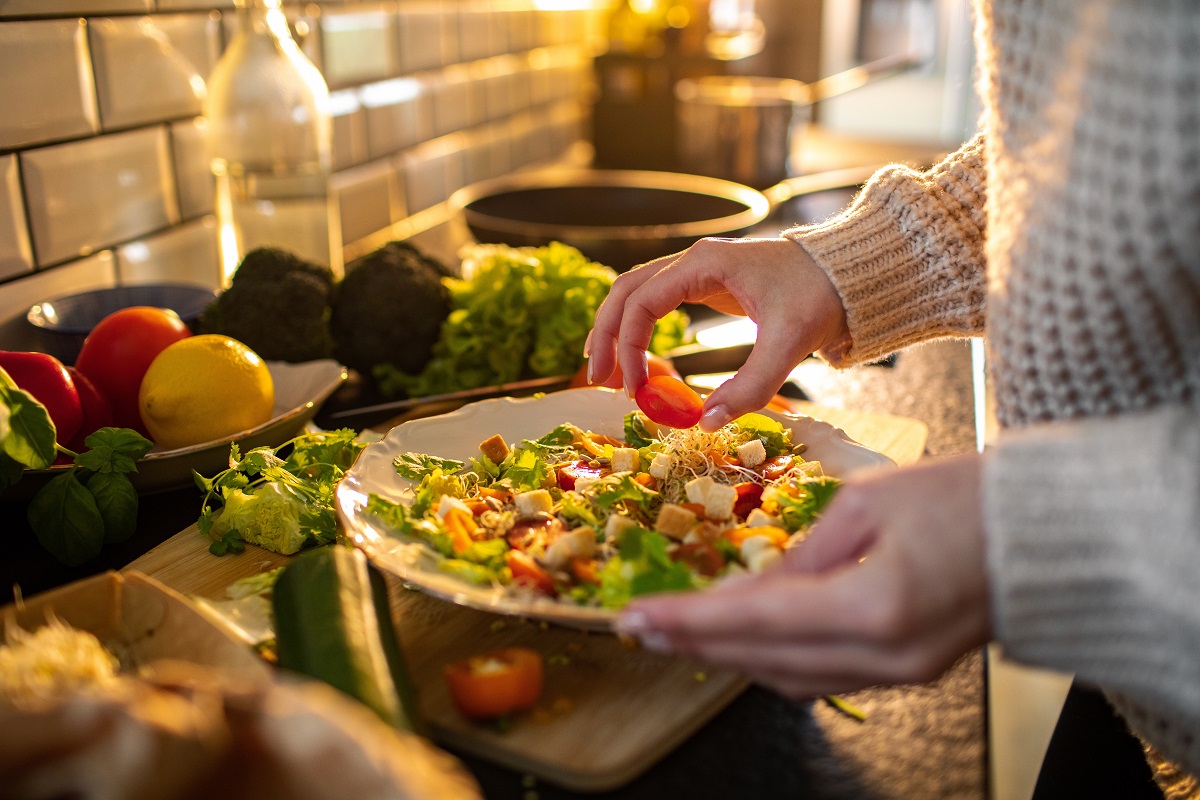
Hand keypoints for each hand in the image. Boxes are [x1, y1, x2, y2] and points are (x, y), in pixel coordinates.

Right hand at [586, 237, 848, 430]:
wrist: (850, 275)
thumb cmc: (821, 297)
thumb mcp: (788, 344)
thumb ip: (750, 387)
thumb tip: (705, 423)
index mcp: (705, 264)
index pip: (642, 302)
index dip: (630, 347)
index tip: (634, 389)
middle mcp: (693, 260)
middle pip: (626, 291)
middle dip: (607, 335)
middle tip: (597, 381)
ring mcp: (699, 269)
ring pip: (636, 292)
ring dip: (616, 328)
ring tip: (605, 371)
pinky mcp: (708, 283)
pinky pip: (657, 300)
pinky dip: (638, 325)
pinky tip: (636, 355)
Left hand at [615, 454, 991, 696]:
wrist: (1046, 534)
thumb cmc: (964, 499)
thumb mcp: (868, 504)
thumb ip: (804, 553)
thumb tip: (757, 587)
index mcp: (875, 604)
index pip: (758, 619)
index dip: (692, 619)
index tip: (639, 616)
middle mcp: (885, 654)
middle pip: (765, 660)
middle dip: (697, 643)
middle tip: (640, 627)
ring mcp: (900, 672)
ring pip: (791, 678)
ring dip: (732, 655)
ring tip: (680, 631)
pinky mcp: (908, 671)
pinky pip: (824, 677)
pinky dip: (775, 659)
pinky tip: (744, 640)